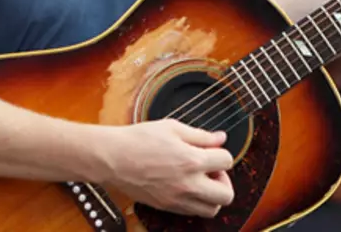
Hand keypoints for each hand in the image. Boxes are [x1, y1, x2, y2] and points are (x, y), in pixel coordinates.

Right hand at [101, 119, 234, 217]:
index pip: (227, 161)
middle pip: (226, 195)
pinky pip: (192, 212)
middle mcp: (187, 185)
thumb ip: (201, 135)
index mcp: (191, 161)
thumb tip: (220, 138)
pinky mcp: (166, 207)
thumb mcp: (172, 128)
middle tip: (212, 170)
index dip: (222, 153)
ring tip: (200, 180)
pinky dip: (196, 202)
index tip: (213, 151)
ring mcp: (176, 199)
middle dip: (224, 181)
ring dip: (212, 195)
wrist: (113, 158)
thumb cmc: (138, 140)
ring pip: (211, 210)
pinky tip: (187, 186)